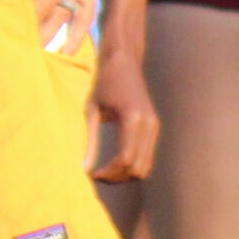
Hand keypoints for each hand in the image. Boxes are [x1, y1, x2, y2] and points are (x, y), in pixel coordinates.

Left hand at [90, 43, 157, 181]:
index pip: (124, 159)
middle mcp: (148, 124)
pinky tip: (113, 162)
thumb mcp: (91, 110)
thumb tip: (84, 169)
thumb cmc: (103, 83)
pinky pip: (146, 157)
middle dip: (117, 177)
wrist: (123, 61)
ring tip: (104, 171)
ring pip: (144, 167)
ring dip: (125, 174)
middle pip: (137, 168)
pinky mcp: (154, 127)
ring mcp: (154, 126)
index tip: (92, 174)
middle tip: (97, 175)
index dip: (109, 173)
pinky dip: (131, 165)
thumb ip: (89, 140)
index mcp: (132, 119)